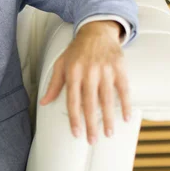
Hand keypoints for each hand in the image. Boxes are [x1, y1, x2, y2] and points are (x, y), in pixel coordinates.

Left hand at [39, 21, 129, 144]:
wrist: (96, 31)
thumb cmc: (76, 50)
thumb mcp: (61, 64)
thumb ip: (54, 84)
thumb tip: (43, 102)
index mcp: (73, 72)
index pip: (72, 100)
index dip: (74, 118)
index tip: (76, 133)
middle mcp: (89, 71)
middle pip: (90, 102)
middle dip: (91, 123)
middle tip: (92, 139)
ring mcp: (105, 69)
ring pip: (107, 98)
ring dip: (108, 118)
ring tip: (108, 133)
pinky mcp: (119, 67)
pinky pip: (123, 88)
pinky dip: (126, 103)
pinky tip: (126, 117)